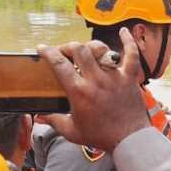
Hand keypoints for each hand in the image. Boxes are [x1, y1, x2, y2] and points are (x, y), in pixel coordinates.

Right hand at [37, 28, 148, 151]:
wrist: (129, 139)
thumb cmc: (101, 136)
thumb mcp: (72, 131)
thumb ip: (54, 121)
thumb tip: (39, 116)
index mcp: (79, 91)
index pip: (59, 64)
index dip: (48, 52)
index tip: (42, 48)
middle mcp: (96, 80)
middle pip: (79, 50)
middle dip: (68, 46)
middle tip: (65, 52)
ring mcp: (114, 76)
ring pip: (101, 49)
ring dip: (90, 46)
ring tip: (86, 50)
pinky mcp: (129, 77)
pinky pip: (131, 54)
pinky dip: (128, 41)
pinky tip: (124, 31)